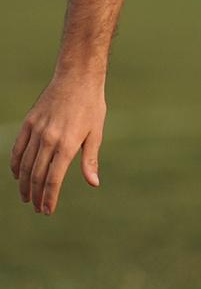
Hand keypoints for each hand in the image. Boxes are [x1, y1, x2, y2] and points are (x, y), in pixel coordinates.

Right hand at [10, 72, 106, 214]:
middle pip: (37, 175)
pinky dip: (15, 164)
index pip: (53, 179)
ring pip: (24, 164)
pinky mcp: (29, 123)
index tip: (47, 210)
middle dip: (36, 195)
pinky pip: (18, 148)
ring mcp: (37, 130)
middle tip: (37, 208)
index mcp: (68, 144)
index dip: (49, 197)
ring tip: (26, 196)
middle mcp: (49, 139)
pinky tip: (17, 175)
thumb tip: (93, 183)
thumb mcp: (96, 132)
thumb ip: (90, 160)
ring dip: (24, 184)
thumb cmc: (91, 106)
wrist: (77, 77)